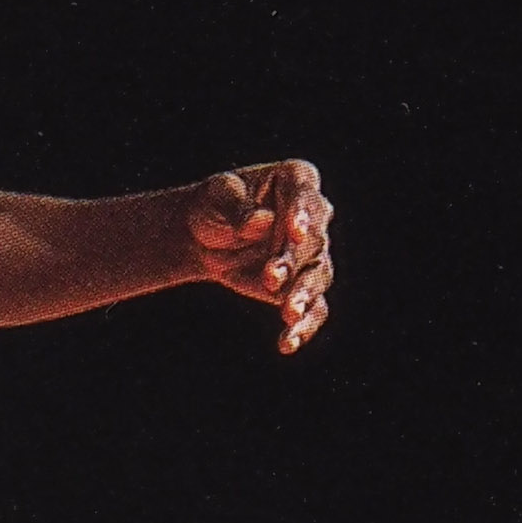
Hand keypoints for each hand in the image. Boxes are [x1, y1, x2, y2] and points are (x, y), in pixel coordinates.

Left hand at [186, 158, 332, 352]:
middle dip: (294, 260)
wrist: (203, 238)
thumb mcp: (216, 198)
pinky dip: (304, 326)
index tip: (295, 232)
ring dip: (304, 295)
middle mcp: (312, 217)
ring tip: (288, 314)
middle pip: (314, 240)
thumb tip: (262, 221)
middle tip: (272, 277)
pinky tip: (288, 342)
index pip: (306, 193)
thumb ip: (238, 209)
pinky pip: (314, 308)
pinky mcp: (302, 285)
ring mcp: (310, 254)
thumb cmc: (213, 206)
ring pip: (318, 276)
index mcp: (294, 179)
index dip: (303, 213)